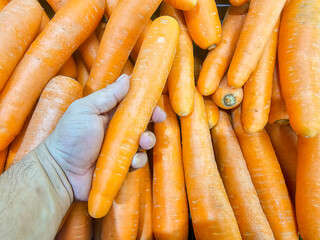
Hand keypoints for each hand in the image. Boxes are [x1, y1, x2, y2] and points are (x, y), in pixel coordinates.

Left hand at [45, 74, 165, 200]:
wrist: (60, 171)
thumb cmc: (70, 137)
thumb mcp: (86, 110)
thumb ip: (107, 95)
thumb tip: (126, 77)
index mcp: (108, 113)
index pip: (132, 103)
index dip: (145, 101)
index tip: (155, 102)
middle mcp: (116, 129)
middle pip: (142, 121)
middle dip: (152, 119)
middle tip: (158, 119)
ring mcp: (120, 148)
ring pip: (143, 141)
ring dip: (148, 140)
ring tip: (143, 143)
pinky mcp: (122, 165)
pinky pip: (138, 161)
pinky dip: (139, 161)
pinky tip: (132, 161)